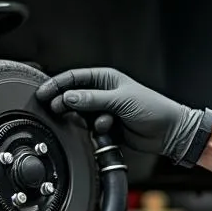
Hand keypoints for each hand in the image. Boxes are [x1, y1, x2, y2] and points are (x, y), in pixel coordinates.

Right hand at [36, 67, 211, 165]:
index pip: (74, 78)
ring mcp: (103, 110)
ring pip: (80, 115)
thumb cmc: (152, 108)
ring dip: (86, 120)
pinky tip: (109, 130)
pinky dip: (96, 130)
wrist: (169, 131)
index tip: (42, 94)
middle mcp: (102, 93)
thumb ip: (92, 99)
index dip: (56, 85)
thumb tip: (67, 97)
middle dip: (65, 104)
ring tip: (99, 122)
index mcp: (105, 79)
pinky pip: (90, 128)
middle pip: (73, 97)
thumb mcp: (120, 100)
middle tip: (56, 110)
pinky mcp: (106, 127)